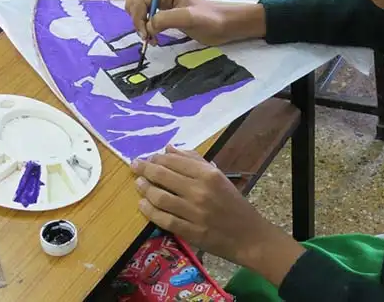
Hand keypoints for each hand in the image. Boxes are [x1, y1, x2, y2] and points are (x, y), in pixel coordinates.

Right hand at [125, 0, 265, 45]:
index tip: (146, 34)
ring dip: (138, 22)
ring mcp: (163, 2)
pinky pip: (146, 16)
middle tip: (145, 34)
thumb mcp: (189, 18)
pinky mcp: (165, 13)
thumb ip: (166, 19)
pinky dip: (145, 27)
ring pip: (138, 6)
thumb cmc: (210, 20)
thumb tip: (148, 26)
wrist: (224, 25)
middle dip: (135, 16)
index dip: (138, 16)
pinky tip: (154, 38)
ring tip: (149, 37)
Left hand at [132, 146, 304, 286]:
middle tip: (135, 166)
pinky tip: (143, 204)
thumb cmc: (232, 202)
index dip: (157, 158)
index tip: (147, 157)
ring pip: (160, 197)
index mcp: (209, 174)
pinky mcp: (190, 232)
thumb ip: (194, 160)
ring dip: (145, 189)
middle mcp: (200, 191)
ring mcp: (194, 213)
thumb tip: (169, 148)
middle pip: (164, 176)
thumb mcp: (218, 176)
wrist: (248, 235)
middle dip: (145, 169)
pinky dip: (149, 211)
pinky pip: (164, 219)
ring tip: (138, 183)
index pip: (175, 161)